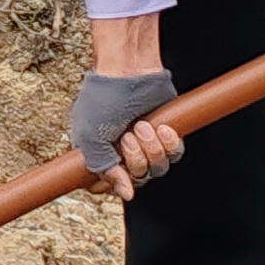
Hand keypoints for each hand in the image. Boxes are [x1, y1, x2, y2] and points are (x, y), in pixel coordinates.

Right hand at [71, 64, 183, 197]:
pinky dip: (169, 143)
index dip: (114, 182)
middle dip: (136, 159)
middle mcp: (120, 149)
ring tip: (143, 126)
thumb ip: (103, 169)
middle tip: (128, 137)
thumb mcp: (90, 137)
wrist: (129, 70)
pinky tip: (161, 127)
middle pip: (137, 178)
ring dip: (152, 149)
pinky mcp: (163, 133)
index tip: (118, 170)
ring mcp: (143, 142)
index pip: (107, 184)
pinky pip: (174, 154)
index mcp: (97, 151)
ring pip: (157, 168)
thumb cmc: (104, 96)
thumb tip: (125, 193)